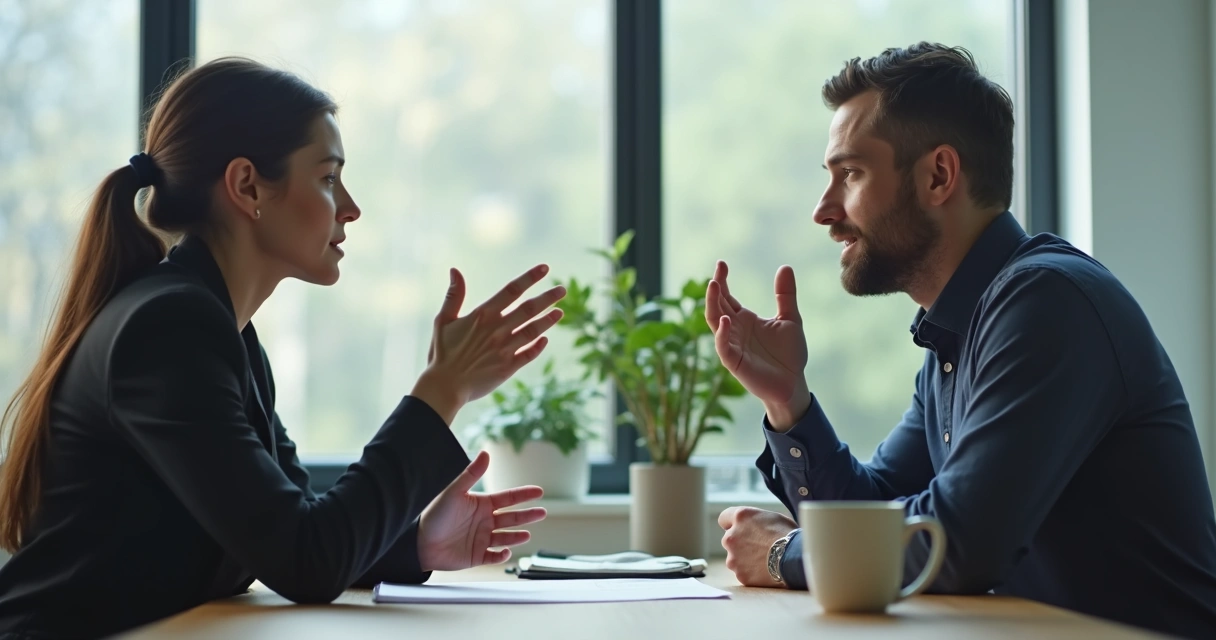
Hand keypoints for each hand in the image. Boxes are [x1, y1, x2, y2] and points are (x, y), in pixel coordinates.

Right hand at [413, 265, 565, 423]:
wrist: (444, 386)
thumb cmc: (442, 353)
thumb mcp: (443, 321)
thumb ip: (453, 295)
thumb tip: (455, 270)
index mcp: (483, 315)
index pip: (512, 290)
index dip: (530, 278)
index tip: (545, 268)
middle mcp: (498, 329)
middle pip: (529, 309)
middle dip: (548, 298)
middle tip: (563, 290)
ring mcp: (505, 349)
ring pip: (533, 330)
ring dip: (548, 320)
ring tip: (560, 312)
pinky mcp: (508, 367)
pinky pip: (529, 354)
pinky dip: (538, 346)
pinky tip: (545, 339)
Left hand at [417, 451, 546, 571]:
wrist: (418, 543)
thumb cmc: (434, 515)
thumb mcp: (454, 492)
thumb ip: (471, 474)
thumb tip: (486, 453)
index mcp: (481, 505)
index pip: (507, 498)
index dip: (523, 495)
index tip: (539, 491)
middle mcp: (484, 522)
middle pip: (512, 518)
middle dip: (527, 515)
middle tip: (543, 512)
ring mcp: (481, 539)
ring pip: (506, 538)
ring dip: (517, 536)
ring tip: (527, 535)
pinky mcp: (476, 556)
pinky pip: (494, 556)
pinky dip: (502, 555)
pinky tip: (507, 551)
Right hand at [705, 261, 810, 429]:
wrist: (794, 383)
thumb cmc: (789, 354)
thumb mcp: (790, 319)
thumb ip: (785, 295)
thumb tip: (785, 267)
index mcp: (744, 319)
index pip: (727, 296)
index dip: (722, 281)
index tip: (721, 264)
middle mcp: (734, 330)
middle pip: (717, 306)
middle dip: (714, 289)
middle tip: (716, 274)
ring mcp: (732, 346)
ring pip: (715, 322)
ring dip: (712, 305)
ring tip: (714, 287)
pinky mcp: (735, 363)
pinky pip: (723, 347)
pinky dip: (722, 334)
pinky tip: (725, 320)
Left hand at [718, 506, 798, 587]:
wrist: (794, 558)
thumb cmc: (787, 534)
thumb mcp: (772, 517)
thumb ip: (755, 520)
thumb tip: (754, 525)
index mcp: (740, 518)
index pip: (724, 519)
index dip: (732, 524)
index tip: (740, 529)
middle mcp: (731, 536)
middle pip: (729, 539)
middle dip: (740, 542)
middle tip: (758, 547)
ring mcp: (733, 558)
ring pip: (735, 558)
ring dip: (744, 558)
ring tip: (764, 560)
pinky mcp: (740, 574)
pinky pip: (743, 572)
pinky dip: (751, 572)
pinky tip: (765, 570)